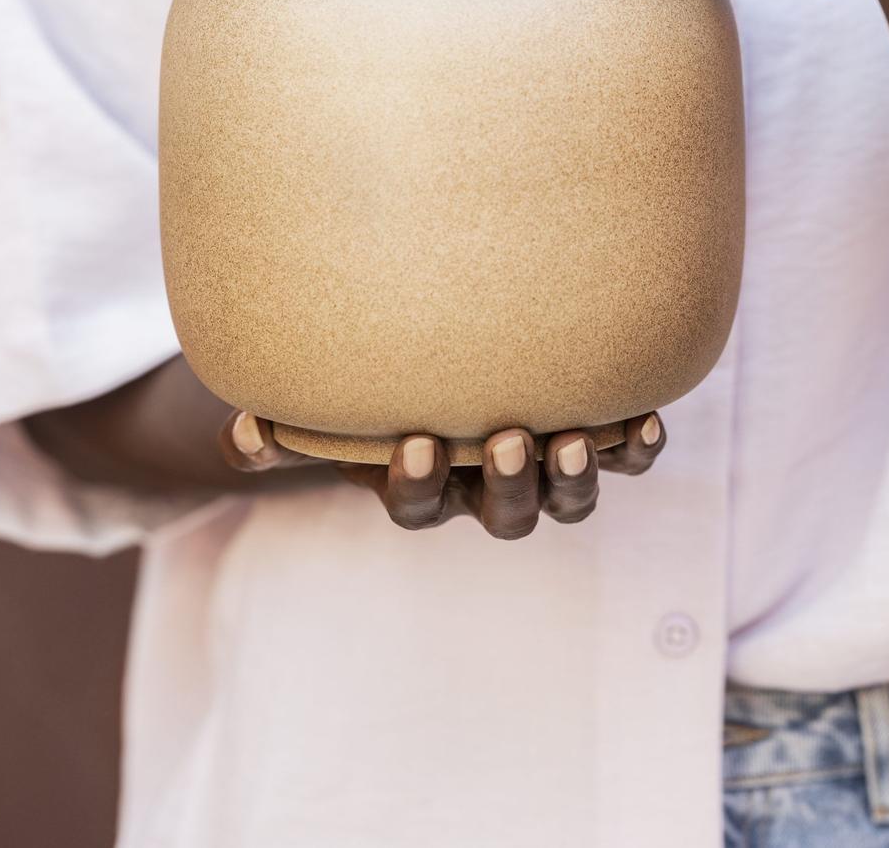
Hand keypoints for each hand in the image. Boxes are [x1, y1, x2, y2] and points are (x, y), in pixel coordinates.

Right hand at [219, 410, 667, 539]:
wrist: (441, 373)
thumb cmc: (378, 395)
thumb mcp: (329, 414)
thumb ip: (284, 430)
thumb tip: (242, 435)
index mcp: (424, 486)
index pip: (418, 506)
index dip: (416, 486)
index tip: (415, 443)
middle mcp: (486, 489)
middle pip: (505, 514)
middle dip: (509, 483)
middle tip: (508, 439)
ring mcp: (542, 467)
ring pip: (566, 498)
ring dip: (577, 476)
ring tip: (580, 438)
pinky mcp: (592, 440)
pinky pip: (624, 460)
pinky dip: (637, 449)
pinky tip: (646, 420)